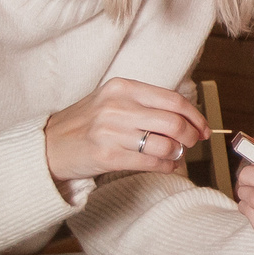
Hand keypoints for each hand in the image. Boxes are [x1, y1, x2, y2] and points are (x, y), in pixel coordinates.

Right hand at [43, 79, 204, 183]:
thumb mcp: (111, 100)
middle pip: (174, 122)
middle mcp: (117, 106)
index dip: (195, 116)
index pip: (173, 99)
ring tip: (174, 155)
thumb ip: (145, 103)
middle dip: (191, 136)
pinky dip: (166, 166)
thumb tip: (186, 117)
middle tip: (192, 143)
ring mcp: (111, 132)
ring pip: (166, 144)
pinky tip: (165, 165)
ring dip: (178, 154)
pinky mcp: (107, 156)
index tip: (204, 127)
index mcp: (122, 87)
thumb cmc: (86, 124)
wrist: (49, 145)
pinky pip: (152, 163)